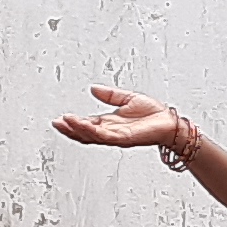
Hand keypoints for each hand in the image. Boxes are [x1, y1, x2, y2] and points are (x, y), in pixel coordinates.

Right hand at [52, 84, 191, 155]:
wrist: (170, 123)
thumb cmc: (154, 114)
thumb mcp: (128, 98)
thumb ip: (110, 95)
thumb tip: (93, 88)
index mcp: (110, 123)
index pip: (87, 124)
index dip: (73, 122)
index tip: (60, 118)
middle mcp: (111, 132)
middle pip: (84, 134)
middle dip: (69, 129)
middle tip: (56, 123)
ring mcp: (116, 136)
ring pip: (91, 136)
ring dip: (76, 129)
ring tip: (64, 122)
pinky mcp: (124, 138)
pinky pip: (103, 136)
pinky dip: (90, 130)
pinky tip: (82, 123)